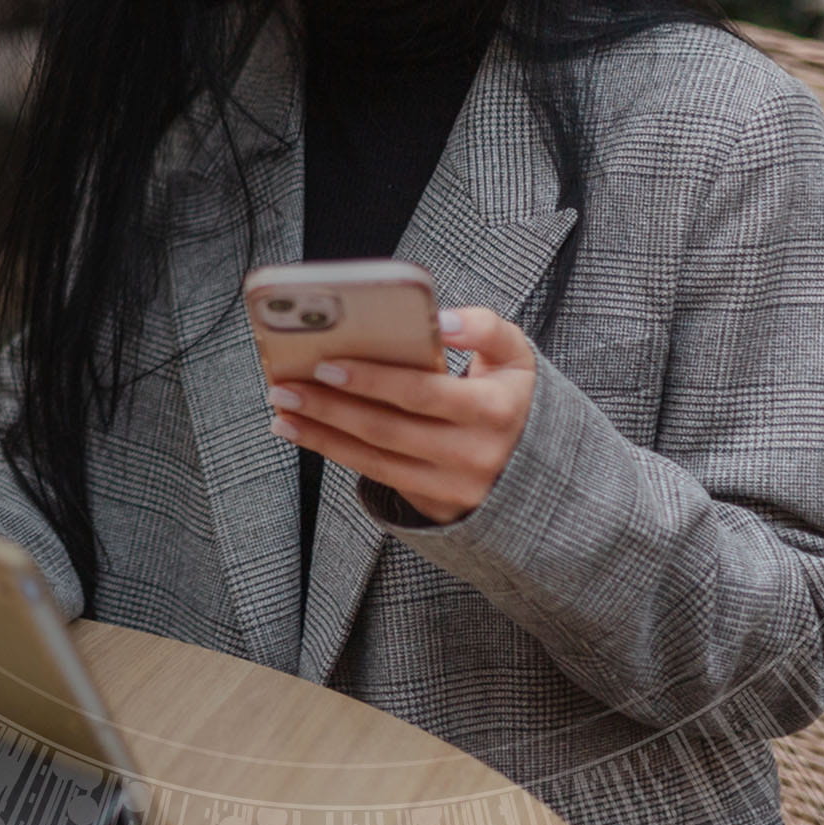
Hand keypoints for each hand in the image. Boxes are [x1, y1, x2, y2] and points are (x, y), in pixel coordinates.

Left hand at [267, 306, 535, 524]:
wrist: (541, 471)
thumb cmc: (512, 396)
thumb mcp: (515, 357)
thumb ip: (484, 328)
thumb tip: (439, 319)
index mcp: (495, 410)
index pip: (423, 393)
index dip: (373, 380)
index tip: (327, 362)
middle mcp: (475, 454)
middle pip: (387, 428)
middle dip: (330, 405)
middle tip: (284, 384)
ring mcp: (455, 486)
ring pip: (374, 456)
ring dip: (319, 431)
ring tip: (281, 406)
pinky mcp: (436, 505)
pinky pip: (375, 475)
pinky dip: (332, 451)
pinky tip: (298, 431)